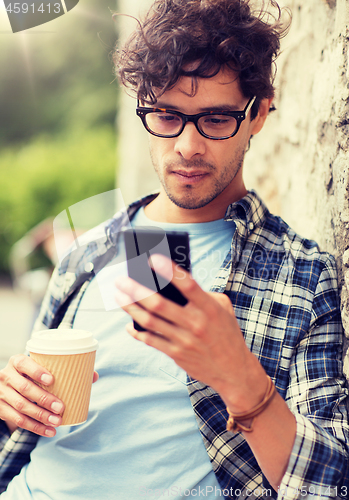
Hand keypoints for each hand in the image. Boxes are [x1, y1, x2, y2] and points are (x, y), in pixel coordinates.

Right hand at [0, 355, 98, 436]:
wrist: (6, 387)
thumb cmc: (31, 375)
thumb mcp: (41, 369)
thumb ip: (65, 371)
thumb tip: (93, 375)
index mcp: (17, 362)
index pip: (23, 363)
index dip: (36, 371)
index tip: (52, 379)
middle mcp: (6, 376)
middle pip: (24, 389)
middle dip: (44, 399)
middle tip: (61, 408)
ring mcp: (1, 393)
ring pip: (21, 407)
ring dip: (40, 416)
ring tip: (57, 421)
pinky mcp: (0, 409)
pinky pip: (16, 420)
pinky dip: (34, 427)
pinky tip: (48, 431)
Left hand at [115, 254, 266, 412]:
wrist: (234, 370)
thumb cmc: (226, 333)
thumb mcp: (223, 308)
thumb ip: (203, 294)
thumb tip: (174, 282)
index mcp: (209, 308)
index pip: (188, 285)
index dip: (170, 270)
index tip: (152, 258)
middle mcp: (196, 324)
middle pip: (159, 304)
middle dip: (136, 290)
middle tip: (121, 280)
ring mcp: (184, 340)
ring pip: (150, 321)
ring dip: (131, 307)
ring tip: (119, 296)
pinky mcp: (176, 354)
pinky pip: (150, 340)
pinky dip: (136, 331)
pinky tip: (128, 323)